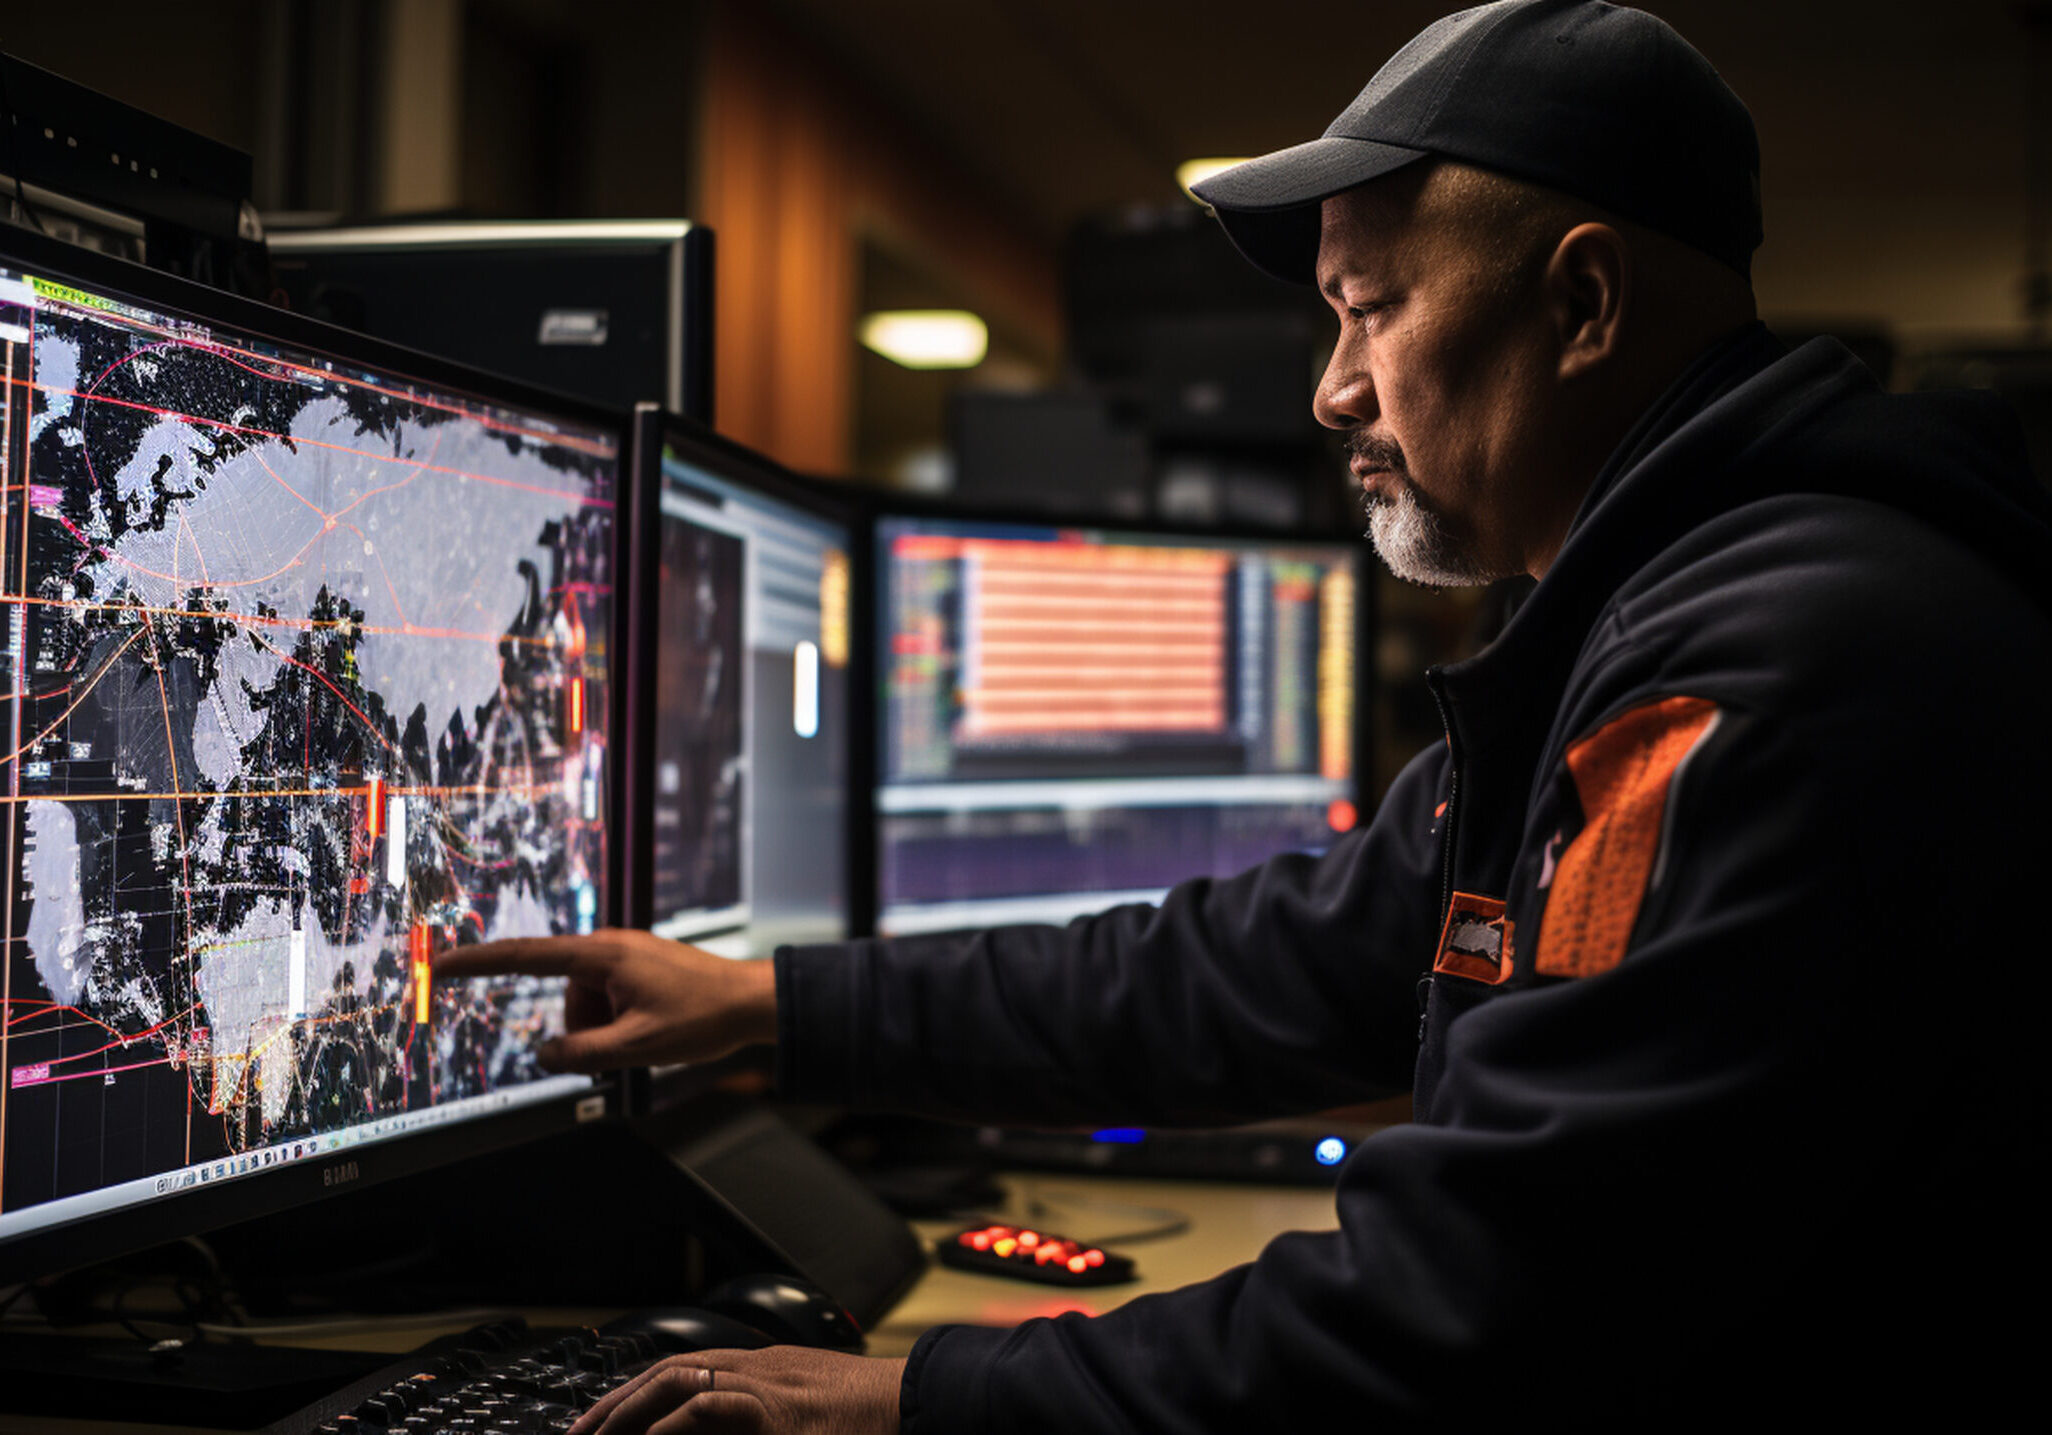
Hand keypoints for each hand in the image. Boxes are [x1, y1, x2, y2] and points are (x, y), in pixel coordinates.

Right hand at [433, 928, 778, 1071]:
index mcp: (603, 955)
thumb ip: (581, 1053)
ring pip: (588, 1004)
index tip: (442, 963)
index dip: (479, 962)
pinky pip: (609, 1001)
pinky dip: (619, 1023)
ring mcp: (627, 956)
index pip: (525, 956)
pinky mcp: (640, 968)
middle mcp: (610, 947)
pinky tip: (654, 1030)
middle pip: (566, 995)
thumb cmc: (702, 1017)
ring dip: (605, 1028)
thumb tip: (545, 1054)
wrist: (753, 1002)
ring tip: (650, 1034)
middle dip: (584, 1029)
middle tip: (628, 1046)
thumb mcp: (635, 1048)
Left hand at [568, 1348, 903, 1434]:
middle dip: (616, 1404)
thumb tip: (717, 1430)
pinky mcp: (778, 1411)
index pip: (682, 1369)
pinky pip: (711, 1408)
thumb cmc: (872, 1418)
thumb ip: (765, 1419)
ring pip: (678, 1380)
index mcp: (766, 1369)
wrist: (920, 1404)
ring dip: (629, 1412)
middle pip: (669, 1370)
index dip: (635, 1393)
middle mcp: (759, 1367)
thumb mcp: (806, 1414)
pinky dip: (672, 1425)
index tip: (600, 1422)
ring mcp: (768, 1384)